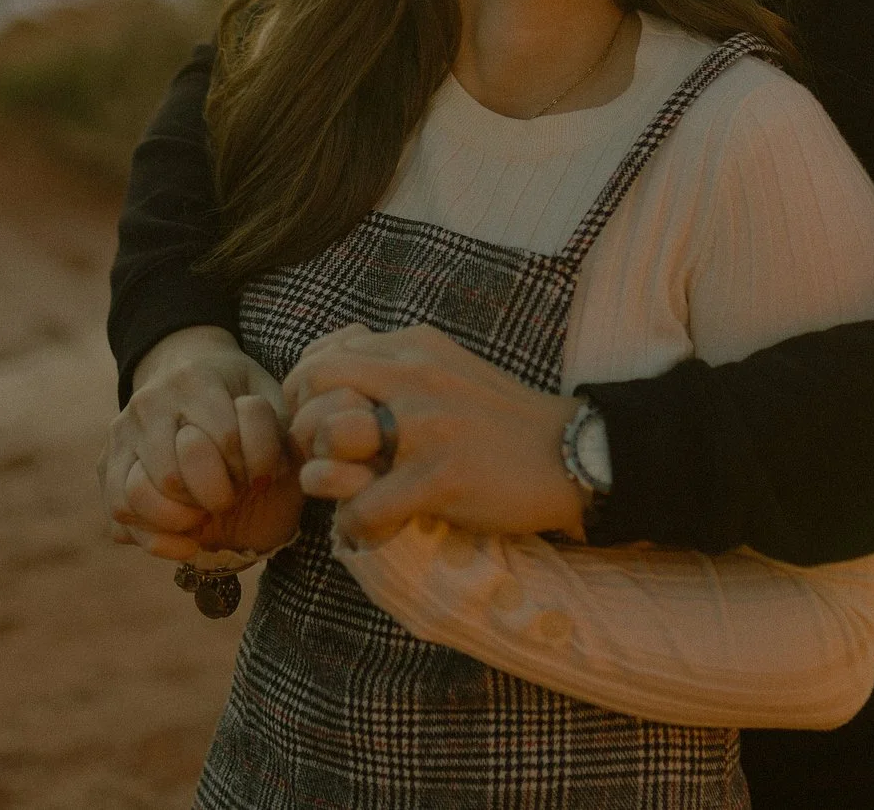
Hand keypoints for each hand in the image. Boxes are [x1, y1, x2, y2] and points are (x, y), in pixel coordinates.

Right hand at [102, 326, 295, 559]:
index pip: (225, 440)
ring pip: (138, 495)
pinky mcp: (105, 460)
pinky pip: (117, 509)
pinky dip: (152, 536)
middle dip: (213, 497)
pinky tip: (185, 541)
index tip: (261, 477)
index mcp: (194, 380)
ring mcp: (121, 433)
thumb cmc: (233, 390)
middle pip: (174, 474)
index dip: (252, 469)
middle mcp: (149, 404)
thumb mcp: (264, 392)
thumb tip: (278, 470)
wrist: (181, 364)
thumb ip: (276, 428)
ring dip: (179, 519)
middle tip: (231, 497)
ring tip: (204, 516)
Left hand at [284, 323, 585, 548]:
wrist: (572, 453)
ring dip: (324, 475)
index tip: (315, 425)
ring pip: (330, 440)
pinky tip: (375, 528)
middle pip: (314, 384)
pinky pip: (364, 505)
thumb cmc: (506, 420)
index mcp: (415, 345)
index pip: (323, 353)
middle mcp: (414, 373)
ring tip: (344, 494)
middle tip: (317, 463)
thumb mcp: (450, 369)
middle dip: (301, 428)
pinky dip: (358, 525)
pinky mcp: (440, 475)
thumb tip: (339, 376)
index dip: (304, 392)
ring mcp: (427, 424)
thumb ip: (399, 366)